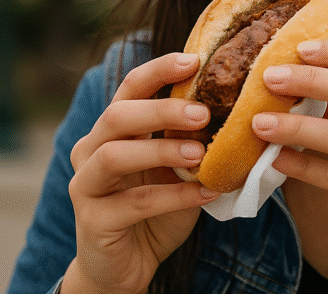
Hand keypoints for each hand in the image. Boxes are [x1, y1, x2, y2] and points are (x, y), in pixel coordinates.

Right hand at [63, 53, 220, 293]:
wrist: (127, 267)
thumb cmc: (157, 211)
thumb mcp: (177, 170)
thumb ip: (191, 141)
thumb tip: (240, 108)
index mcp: (111, 131)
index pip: (129, 89)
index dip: (158, 71)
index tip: (194, 59)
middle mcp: (91, 150)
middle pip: (118, 116)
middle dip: (161, 109)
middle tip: (203, 113)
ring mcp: (86, 185)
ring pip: (116, 155)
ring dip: (161, 150)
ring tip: (201, 153)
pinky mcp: (94, 220)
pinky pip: (134, 203)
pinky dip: (173, 197)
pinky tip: (205, 194)